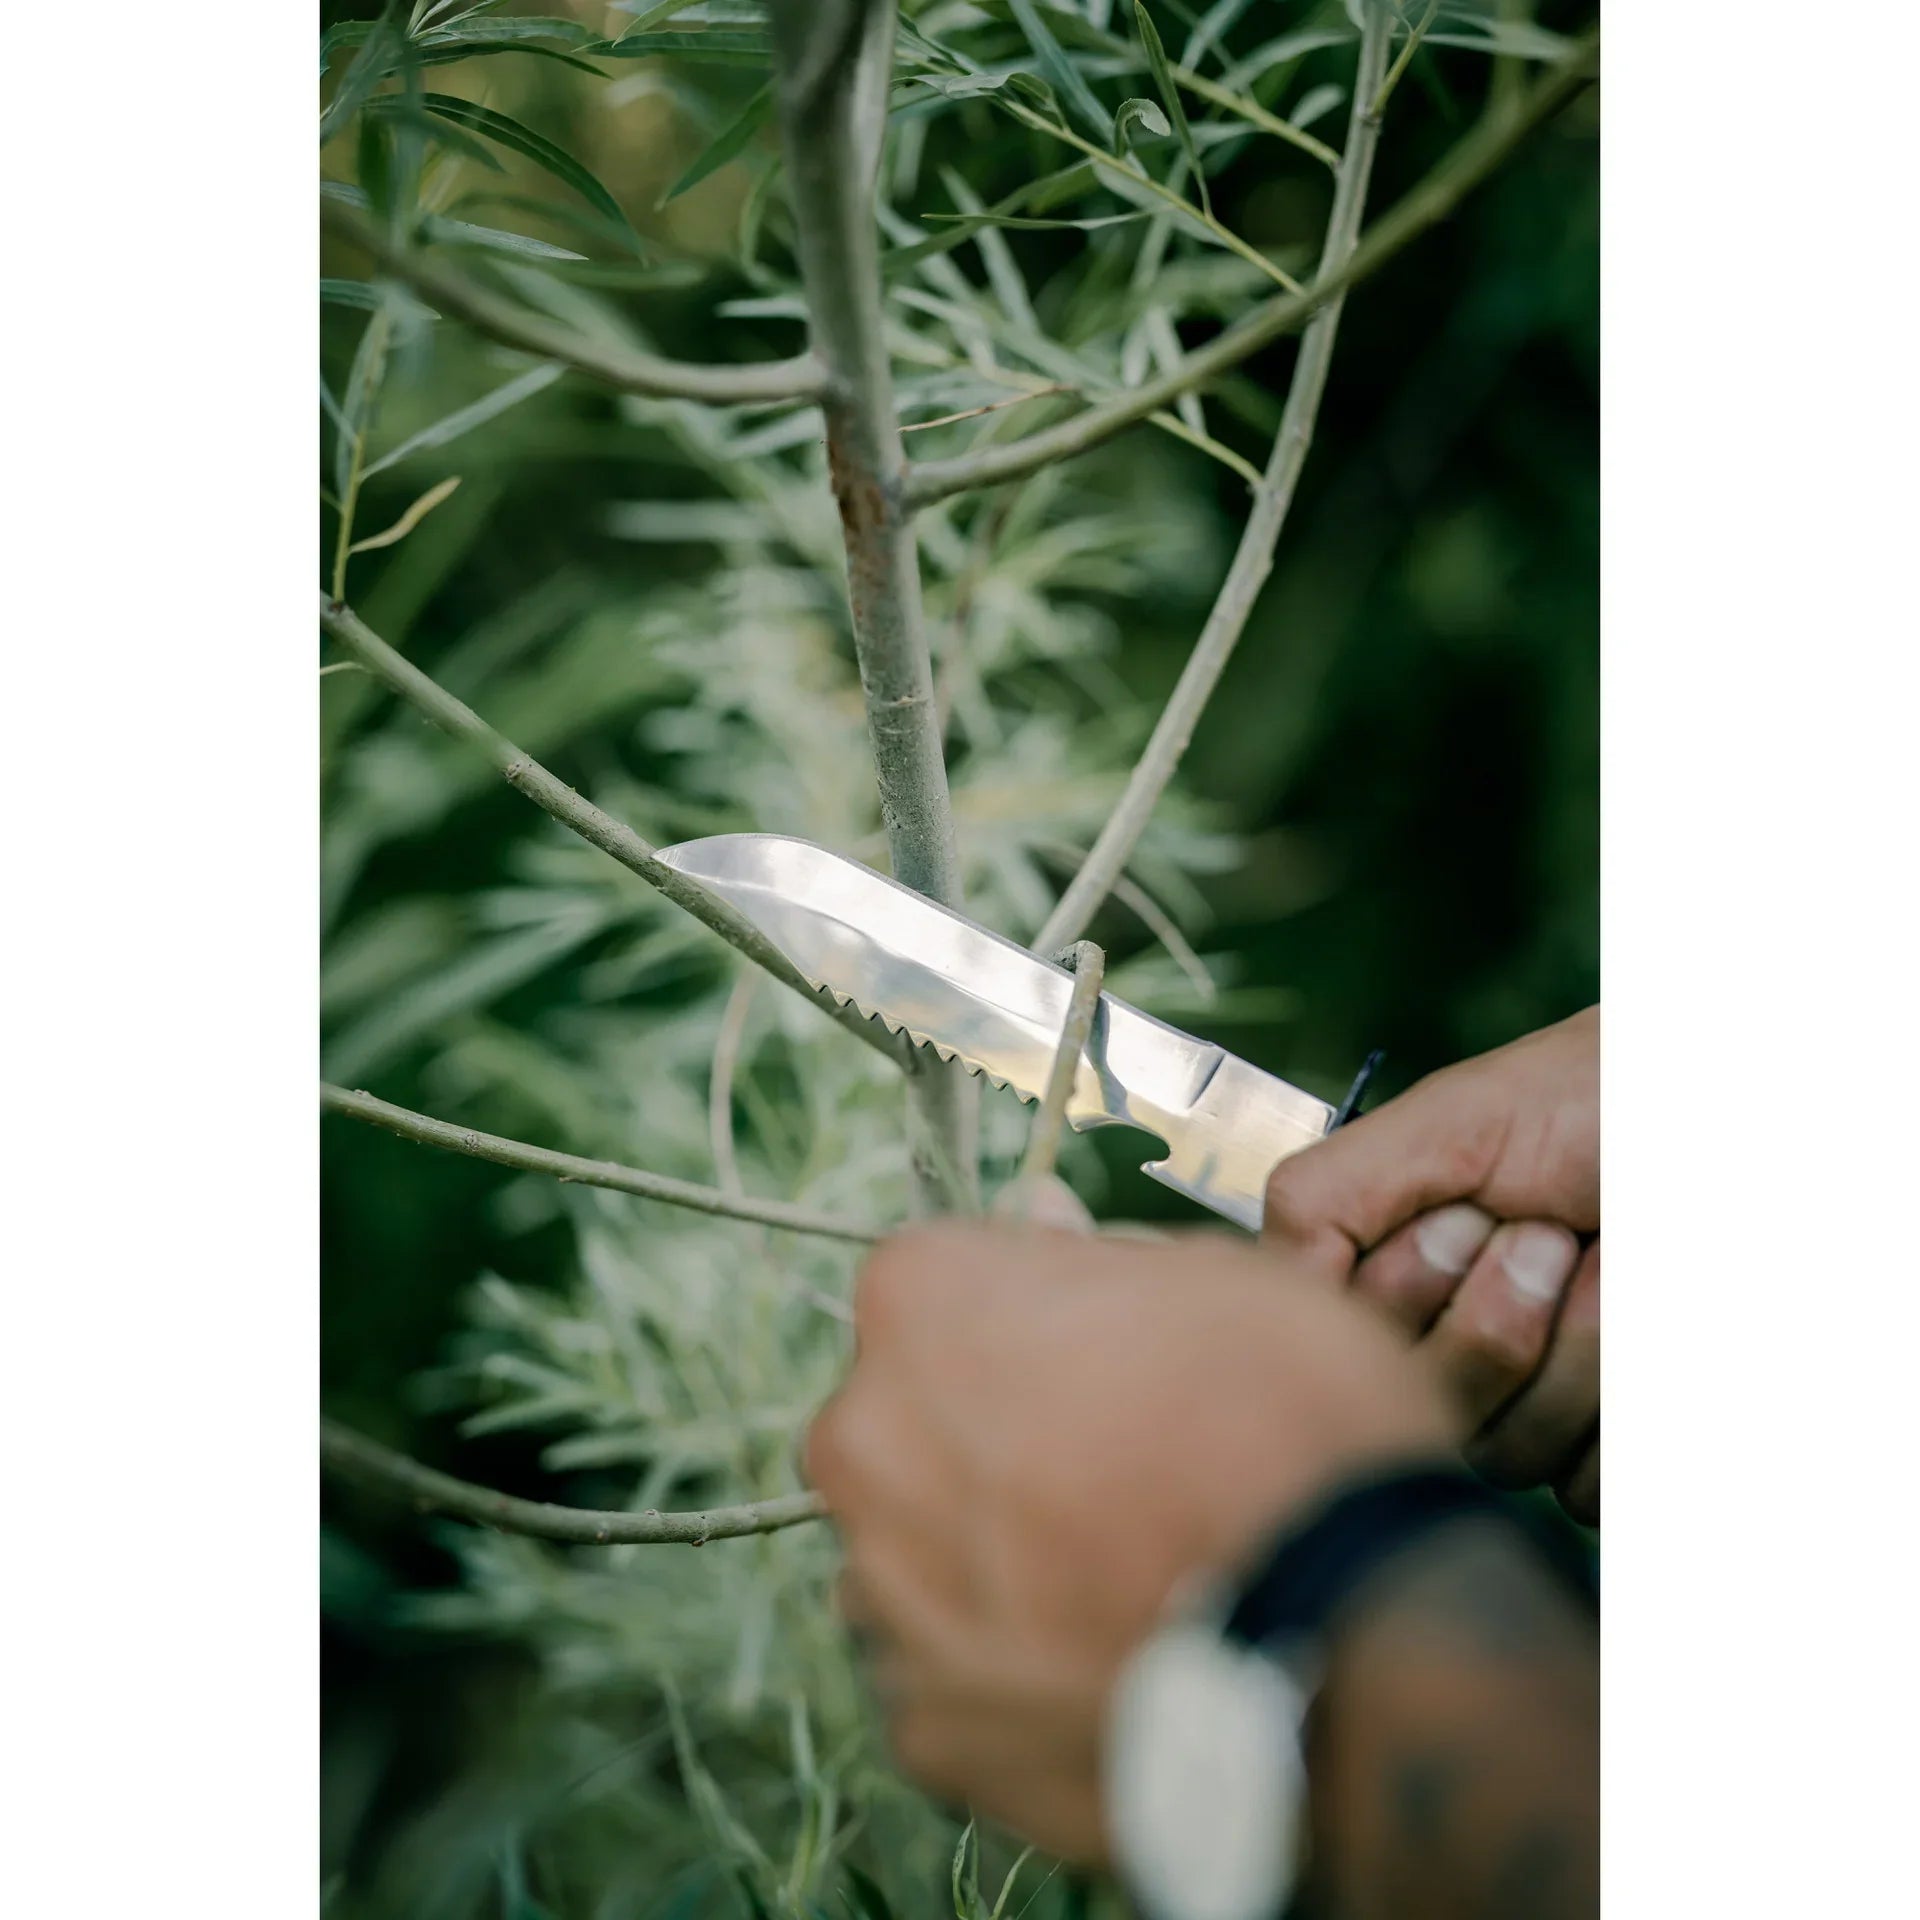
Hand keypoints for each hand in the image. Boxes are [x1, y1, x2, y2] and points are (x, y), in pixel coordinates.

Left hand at [804, 1222, 1453, 1861]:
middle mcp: (863, 1439)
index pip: (938, 1280)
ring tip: (1114, 1580)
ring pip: (915, 1549)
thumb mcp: (1222, 1276)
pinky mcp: (922, 1725)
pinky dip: (1011, 1672)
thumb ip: (1097, 1253)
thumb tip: (1039, 1217)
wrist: (1350, 1640)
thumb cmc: (1290, 1421)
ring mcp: (880, 1591)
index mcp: (919, 1302)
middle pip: (904, 1416)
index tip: (1098, 1352)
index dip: (1025, 1312)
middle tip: (1112, 1469)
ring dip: (985, 1553)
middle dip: (982, 1433)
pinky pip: (951, 1673)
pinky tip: (1105, 1665)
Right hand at [1262, 1009, 1598, 1524]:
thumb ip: (1324, 1197)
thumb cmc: (1589, 1103)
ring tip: (1607, 1261)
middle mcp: (1443, 1360)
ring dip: (1575, 1348)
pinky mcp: (1603, 1454)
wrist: (1713, 1125)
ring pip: (1506, 1455)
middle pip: (1425, 1411)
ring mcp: (1527, 1414)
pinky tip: (1640, 1319)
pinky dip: (1622, 1401)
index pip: (1347, 1354)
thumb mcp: (1443, 1123)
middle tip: (1549, 1235)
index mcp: (1387, 1288)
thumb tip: (1266, 1294)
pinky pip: (1587, 1491)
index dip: (1411, 1293)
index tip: (1467, 1217)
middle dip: (1495, 1316)